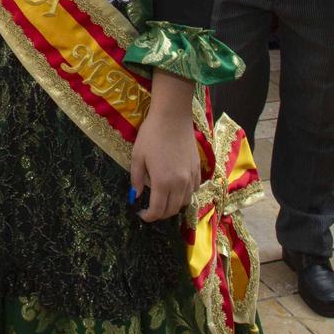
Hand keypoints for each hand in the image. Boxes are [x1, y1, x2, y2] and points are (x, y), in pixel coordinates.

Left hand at [129, 81, 198, 222]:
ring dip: (173, 205)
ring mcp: (191, 177)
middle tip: (150, 208)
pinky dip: (185, 195)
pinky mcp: (198, 169)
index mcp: (163, 182)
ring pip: (185, 202)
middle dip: (160, 214)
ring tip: (163, 199)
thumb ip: (137, 179)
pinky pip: (194, 190)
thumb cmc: (151, 135)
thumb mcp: (137, 156)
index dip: (148, 216)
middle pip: (172, 210)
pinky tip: (177, 188)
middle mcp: (180, 184)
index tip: (141, 214)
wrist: (173, 117)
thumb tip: (135, 196)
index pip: (158, 211)